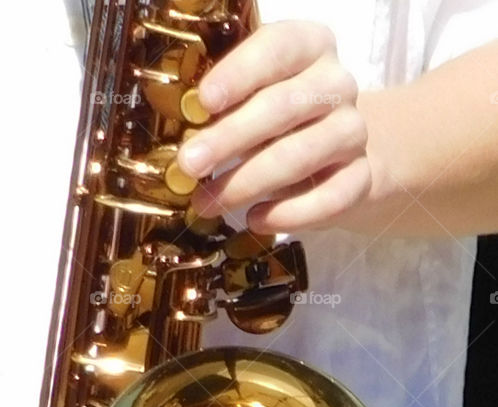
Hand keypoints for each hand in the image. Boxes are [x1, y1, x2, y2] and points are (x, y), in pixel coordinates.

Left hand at [176, 21, 371, 232]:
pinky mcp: (360, 177)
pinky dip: (288, 214)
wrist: (342, 155)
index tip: (204, 101)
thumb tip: (184, 141)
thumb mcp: (255, 99)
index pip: (278, 48)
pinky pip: (329, 198)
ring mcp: (352, 132)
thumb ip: (226, 109)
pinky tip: (255, 220)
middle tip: (189, 165)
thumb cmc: (281, 121)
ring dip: (247, 183)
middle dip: (230, 138)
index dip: (239, 73)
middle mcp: (336, 84)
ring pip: (300, 156)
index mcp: (310, 47)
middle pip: (283, 107)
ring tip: (207, 204)